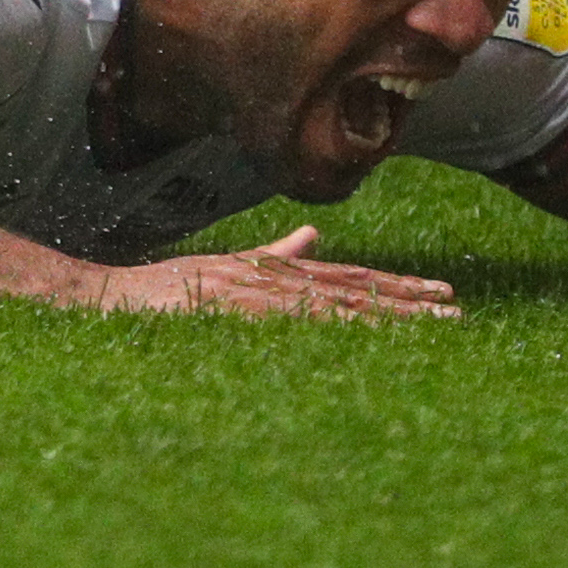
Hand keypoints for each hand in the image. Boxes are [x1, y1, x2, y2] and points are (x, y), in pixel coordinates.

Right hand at [97, 226, 460, 321]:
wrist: (112, 296)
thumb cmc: (165, 290)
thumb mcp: (228, 267)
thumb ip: (275, 254)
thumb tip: (313, 235)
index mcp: (274, 271)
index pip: (349, 279)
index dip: (397, 287)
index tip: (441, 294)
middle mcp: (271, 277)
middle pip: (353, 288)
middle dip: (408, 299)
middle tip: (455, 308)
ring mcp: (255, 294)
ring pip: (337, 303)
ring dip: (389, 313)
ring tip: (434, 322)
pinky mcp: (236, 309)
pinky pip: (297, 319)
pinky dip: (336, 323)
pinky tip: (369, 332)